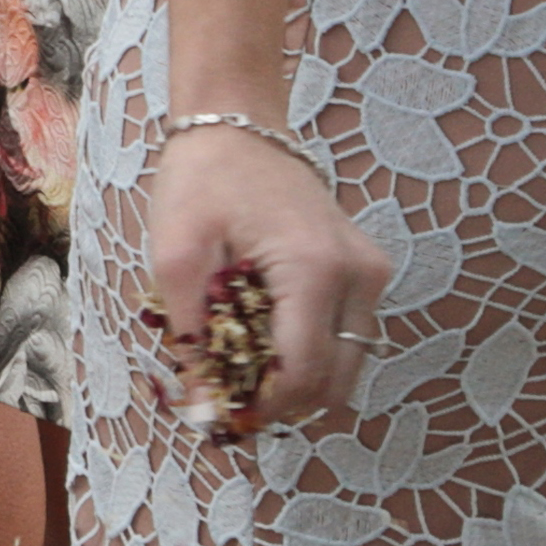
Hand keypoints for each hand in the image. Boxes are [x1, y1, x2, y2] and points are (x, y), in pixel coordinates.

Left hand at [143, 121, 387, 437]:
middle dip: (281, 402)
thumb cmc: (202, 182)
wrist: (241, 126)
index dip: (263, 407)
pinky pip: (346, 336)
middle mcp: (359, 276)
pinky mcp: (367, 273)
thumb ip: (192, 334)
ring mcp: (371, 275)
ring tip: (238, 369)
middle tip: (226, 401)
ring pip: (347, 365)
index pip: (304, 372)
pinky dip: (308, 354)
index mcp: (315, 269)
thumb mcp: (174, 255)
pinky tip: (260, 340)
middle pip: (335, 380)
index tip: (220, 419)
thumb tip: (202, 404)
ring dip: (296, 382)